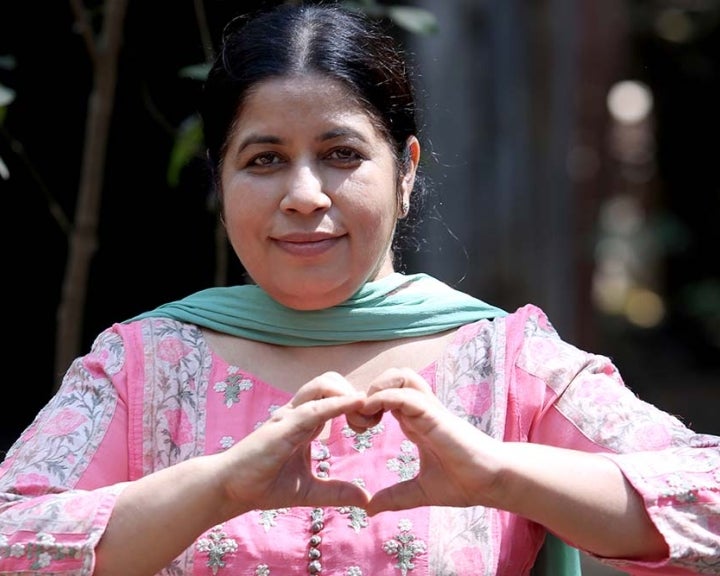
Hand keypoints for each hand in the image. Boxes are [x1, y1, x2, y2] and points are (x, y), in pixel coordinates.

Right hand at [218, 372, 371, 515]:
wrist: (230, 489)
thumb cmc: (263, 485)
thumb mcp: (310, 491)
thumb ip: (337, 492)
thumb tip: (366, 498)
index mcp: (307, 422)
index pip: (337, 397)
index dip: (358, 404)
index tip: (374, 423)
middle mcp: (299, 412)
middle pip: (333, 381)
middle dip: (356, 394)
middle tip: (368, 422)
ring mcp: (290, 415)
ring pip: (324, 384)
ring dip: (348, 395)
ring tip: (362, 419)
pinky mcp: (284, 425)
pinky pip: (314, 407)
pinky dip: (337, 403)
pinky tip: (356, 405)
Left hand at [357, 368, 503, 515]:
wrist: (493, 482)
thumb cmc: (464, 482)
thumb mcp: (420, 491)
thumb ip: (395, 496)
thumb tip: (369, 509)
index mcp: (415, 421)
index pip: (386, 395)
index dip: (366, 404)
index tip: (356, 428)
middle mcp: (421, 410)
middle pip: (392, 376)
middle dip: (369, 390)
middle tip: (359, 419)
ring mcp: (429, 409)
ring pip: (401, 376)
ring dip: (378, 388)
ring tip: (366, 413)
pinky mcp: (436, 414)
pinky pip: (407, 394)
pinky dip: (386, 397)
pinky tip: (373, 414)